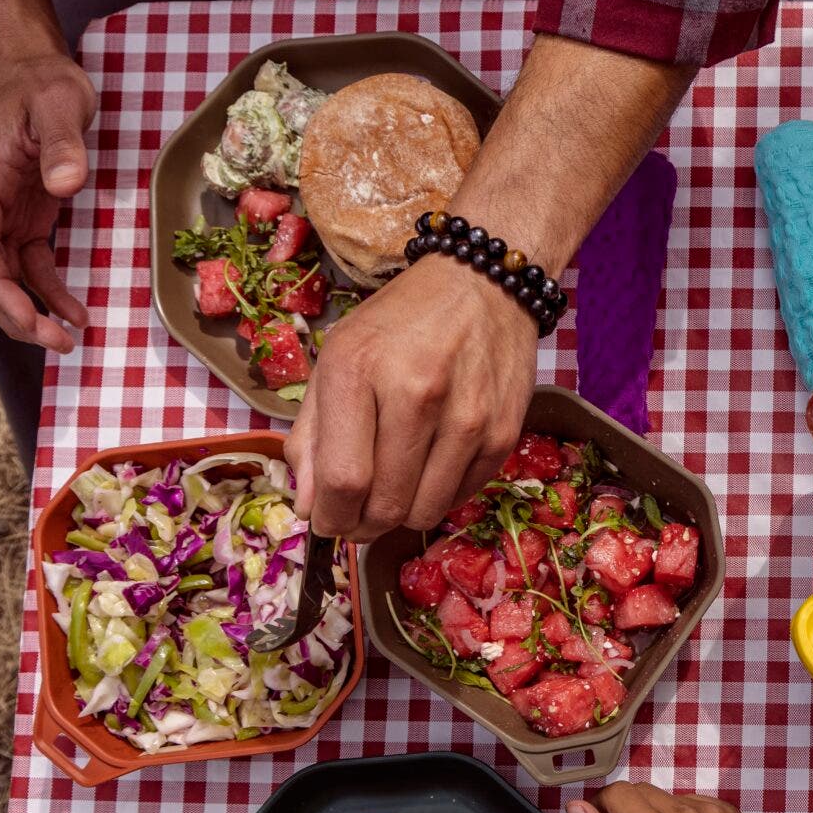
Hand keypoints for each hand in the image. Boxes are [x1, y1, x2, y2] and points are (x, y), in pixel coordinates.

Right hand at [0, 51, 96, 350]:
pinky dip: (50, 292)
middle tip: (56, 344)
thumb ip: (61, 143)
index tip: (28, 319)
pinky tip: (76, 314)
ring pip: (6, 279)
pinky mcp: (24, 218)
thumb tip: (66, 184)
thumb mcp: (57, 104)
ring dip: (31, 312)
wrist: (35, 70)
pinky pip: (31, 266)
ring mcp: (1, 215)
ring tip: (68, 342)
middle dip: (15, 315)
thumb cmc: (42, 84)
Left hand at [285, 255, 537, 538]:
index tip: (326, 521)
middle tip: (356, 515)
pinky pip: (459, 497)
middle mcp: (417, 393)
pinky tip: (428, 468)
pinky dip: (437, 496)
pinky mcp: (503, 433)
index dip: (330, 517)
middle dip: (361, 525)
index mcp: (359, 369)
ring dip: (400, 515)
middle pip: (384, 505)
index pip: (343, 479)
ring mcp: (467, 417)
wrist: (482, 287)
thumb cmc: (399, 324)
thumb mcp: (338, 359)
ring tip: (393, 490)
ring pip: (423, 512)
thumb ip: (313, 436)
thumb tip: (308, 508)